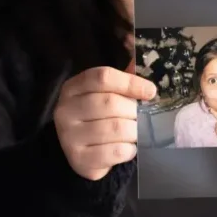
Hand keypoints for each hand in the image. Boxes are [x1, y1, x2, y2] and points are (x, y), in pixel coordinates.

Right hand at [53, 61, 156, 180]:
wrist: (82, 154)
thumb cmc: (99, 117)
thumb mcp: (107, 94)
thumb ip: (124, 78)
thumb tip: (143, 56)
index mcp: (73, 87)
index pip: (103, 77)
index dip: (130, 82)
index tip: (151, 91)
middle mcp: (65, 109)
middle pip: (111, 103)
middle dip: (133, 111)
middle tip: (140, 118)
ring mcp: (69, 136)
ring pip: (115, 128)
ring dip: (133, 131)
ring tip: (134, 133)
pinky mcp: (79, 159)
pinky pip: (115, 151)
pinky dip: (129, 150)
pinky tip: (127, 148)